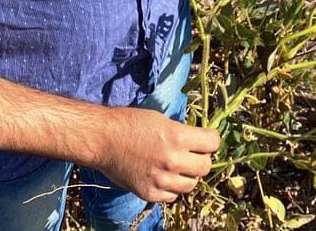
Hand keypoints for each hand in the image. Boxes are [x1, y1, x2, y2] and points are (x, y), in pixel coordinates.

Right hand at [91, 107, 219, 202]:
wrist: (103, 140)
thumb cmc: (130, 123)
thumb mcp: (161, 119)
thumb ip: (182, 133)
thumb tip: (199, 141)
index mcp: (177, 137)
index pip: (212, 143)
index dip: (211, 140)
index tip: (206, 139)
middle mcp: (172, 160)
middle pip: (205, 167)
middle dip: (201, 159)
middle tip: (191, 154)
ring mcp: (161, 180)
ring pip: (191, 185)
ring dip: (187, 176)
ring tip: (176, 167)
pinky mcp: (150, 193)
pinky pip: (173, 196)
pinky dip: (171, 188)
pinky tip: (162, 176)